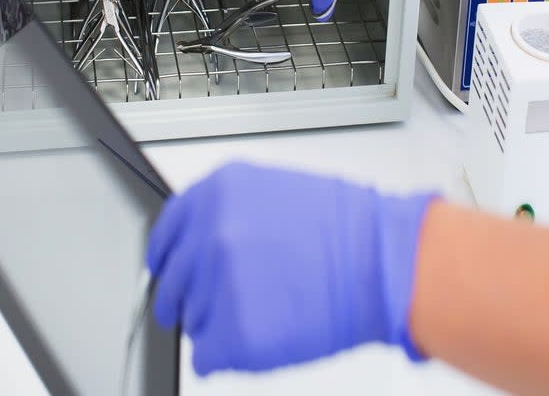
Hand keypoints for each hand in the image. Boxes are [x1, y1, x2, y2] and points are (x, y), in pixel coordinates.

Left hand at [146, 162, 434, 374]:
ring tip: (271, 304)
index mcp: (218, 191)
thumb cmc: (347, 227)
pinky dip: (232, 353)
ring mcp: (216, 283)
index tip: (168, 270)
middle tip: (231, 298)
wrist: (382, 260)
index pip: (166, 232)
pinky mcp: (232, 333)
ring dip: (222, 319)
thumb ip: (228, 211)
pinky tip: (268, 330)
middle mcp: (209, 233)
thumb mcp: (276, 191)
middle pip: (173, 282)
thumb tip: (200, 239)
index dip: (168, 256)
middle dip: (196, 294)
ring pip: (193, 319)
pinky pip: (207, 356)